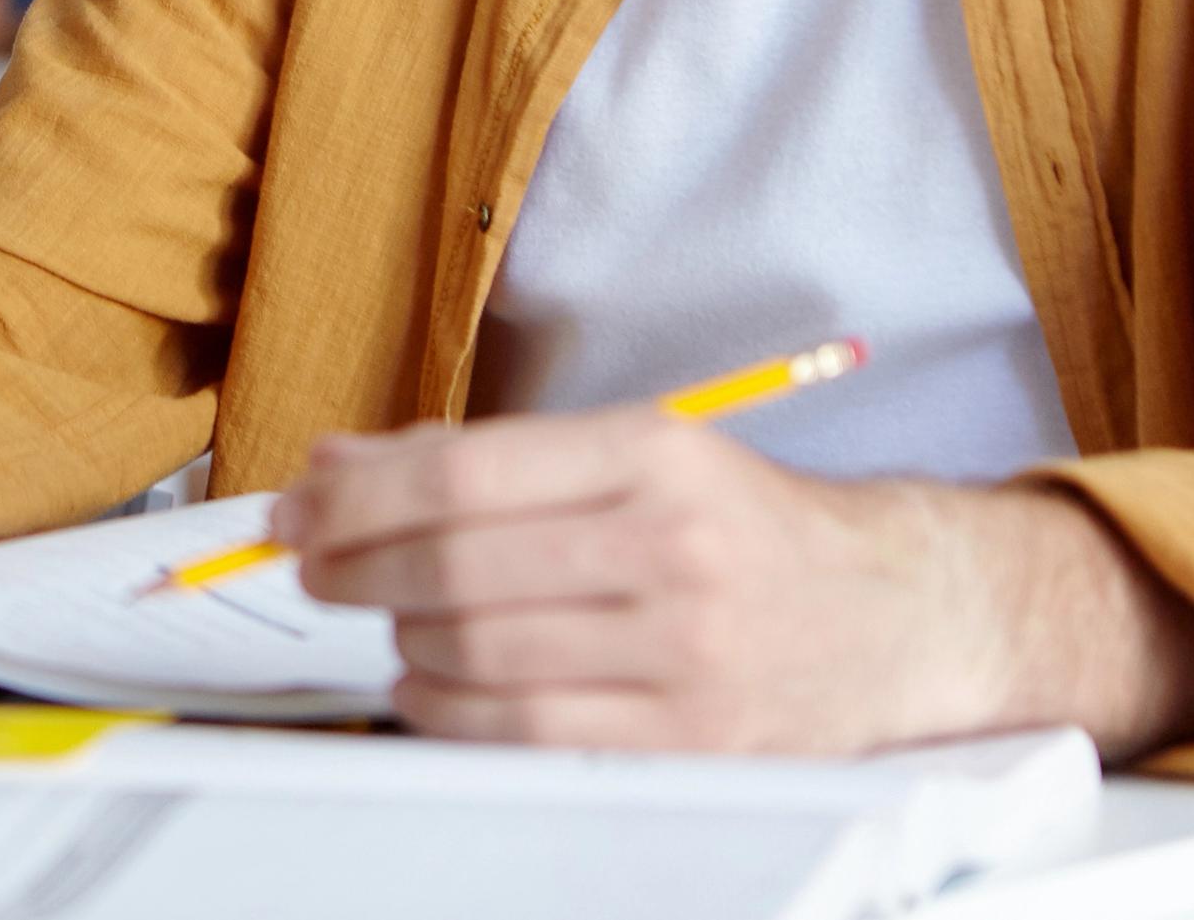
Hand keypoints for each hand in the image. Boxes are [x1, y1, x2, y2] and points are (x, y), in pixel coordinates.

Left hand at [273, 407, 1193, 757]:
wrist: (900, 615)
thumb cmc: (744, 527)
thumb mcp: (635, 454)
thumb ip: (483, 459)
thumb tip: (334, 466)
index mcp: (654, 455)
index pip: (460, 474)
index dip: (353, 494)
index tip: (293, 506)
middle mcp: (672, 550)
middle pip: (453, 566)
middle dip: (350, 565)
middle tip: (311, 564)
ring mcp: (685, 653)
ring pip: (474, 650)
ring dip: (397, 635)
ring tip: (390, 616)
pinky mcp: (690, 739)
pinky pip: (518, 732)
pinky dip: (442, 707)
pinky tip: (427, 679)